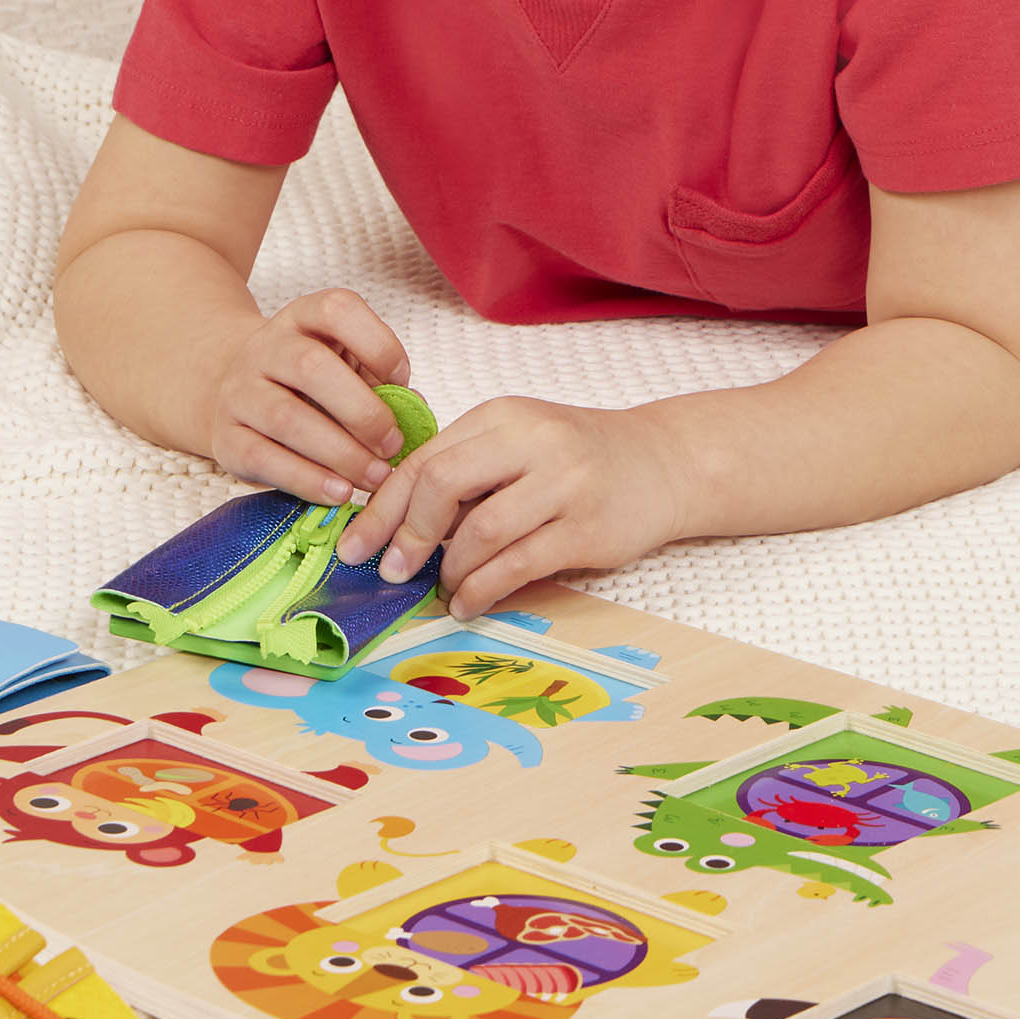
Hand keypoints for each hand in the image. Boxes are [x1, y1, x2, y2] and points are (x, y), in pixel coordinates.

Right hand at [205, 288, 410, 503]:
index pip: (337, 310)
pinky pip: (264, 458)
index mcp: (303, 317)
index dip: (378, 344)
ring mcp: (240, 391)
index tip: (402, 381)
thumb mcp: (343, 364)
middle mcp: (266, 347)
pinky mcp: (225, 437)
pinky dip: (307, 480)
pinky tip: (341, 492)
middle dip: (362, 411)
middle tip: (393, 444)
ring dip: (340, 453)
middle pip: (311, 367)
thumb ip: (379, 382)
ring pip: (286, 418)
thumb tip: (416, 412)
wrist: (233, 389)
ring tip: (376, 477)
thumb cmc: (309, 381)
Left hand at [335, 397, 686, 617]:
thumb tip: (396, 524)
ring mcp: (563, 484)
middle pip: (443, 483)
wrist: (664, 461)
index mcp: (502, 416)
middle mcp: (531, 441)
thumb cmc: (580, 457)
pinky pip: (519, 565)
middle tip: (393, 570)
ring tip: (442, 588)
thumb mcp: (520, 442)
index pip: (424, 458)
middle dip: (407, 533)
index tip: (355, 545)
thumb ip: (467, 470)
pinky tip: (469, 602)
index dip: (382, 506)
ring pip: (480, 531)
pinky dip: (483, 590)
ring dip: (449, 570)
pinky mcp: (587, 528)